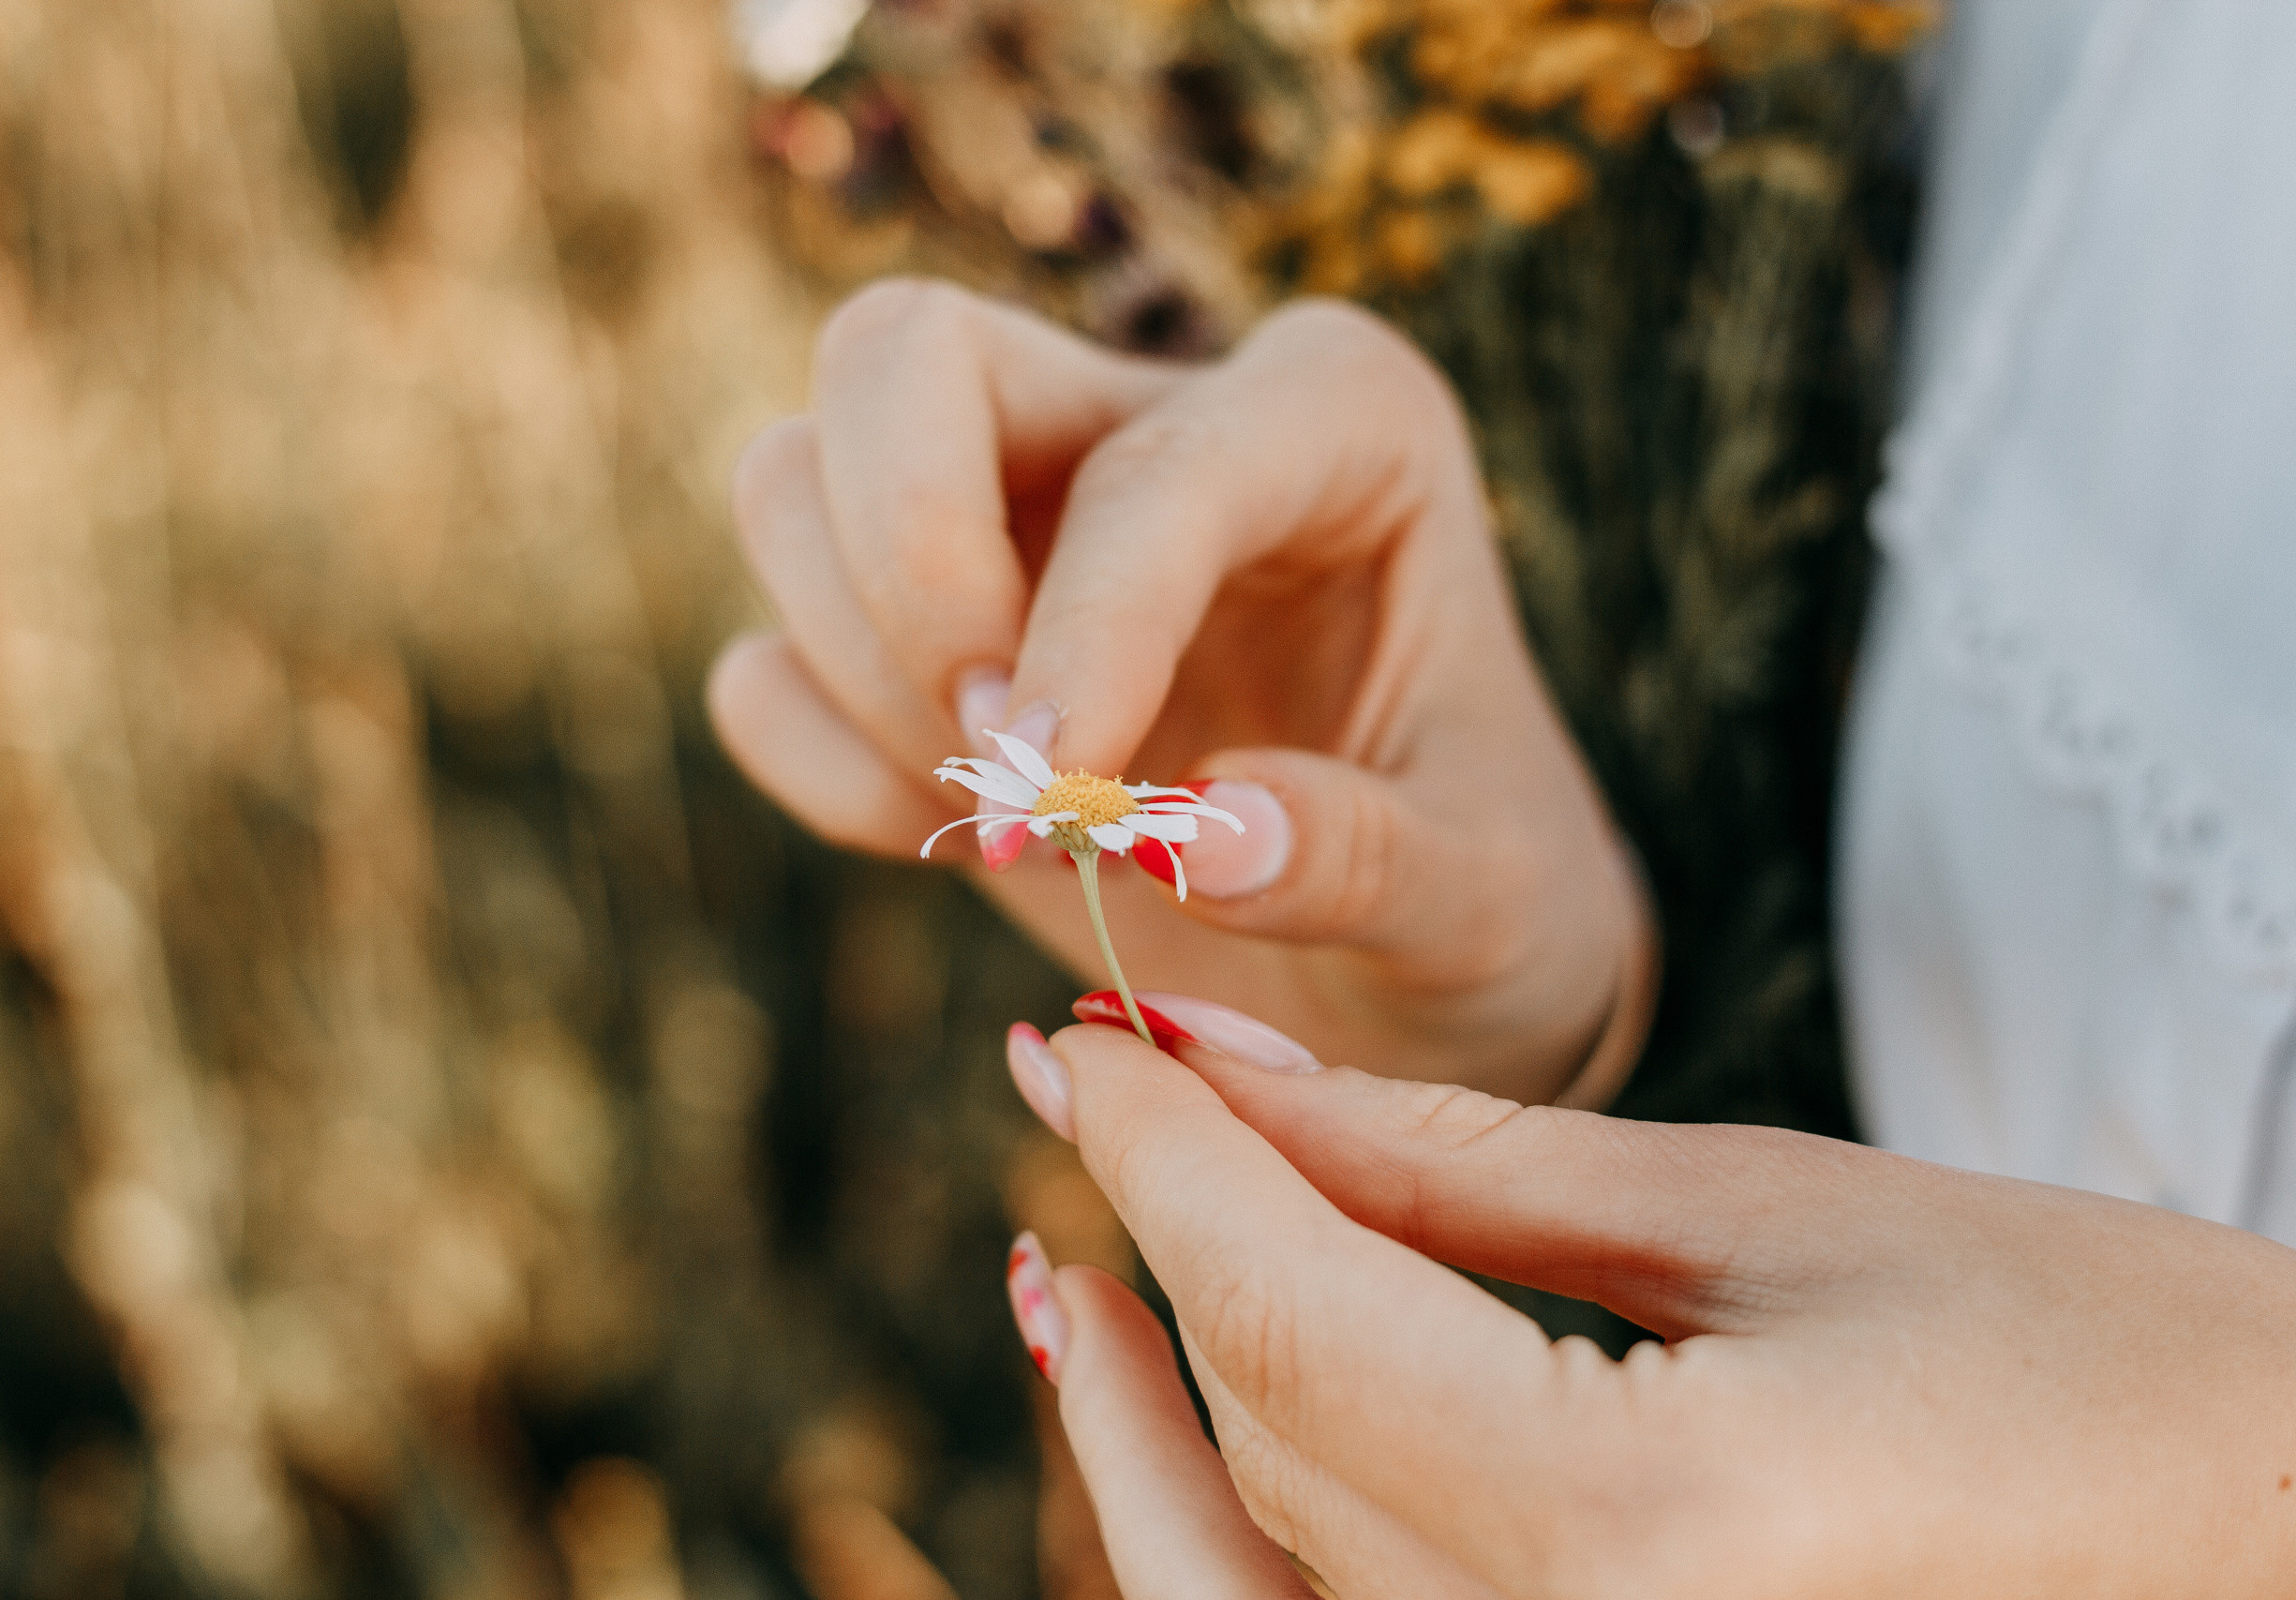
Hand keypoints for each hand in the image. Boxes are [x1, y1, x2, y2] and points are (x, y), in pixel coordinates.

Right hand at [707, 280, 1651, 1103]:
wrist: (1411, 962)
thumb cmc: (1479, 894)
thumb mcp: (1484, 896)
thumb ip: (1365, 858)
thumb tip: (1191, 838)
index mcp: (1336, 419)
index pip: (1153, 466)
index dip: (1084, 632)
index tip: (1062, 806)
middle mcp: (1151, 417)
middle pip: (899, 354)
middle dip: (904, 560)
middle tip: (1002, 757)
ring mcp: (1009, 510)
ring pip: (792, 480)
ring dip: (861, 672)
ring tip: (1018, 824)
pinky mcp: (913, 634)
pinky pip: (762, 662)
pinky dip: (819, 759)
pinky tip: (953, 838)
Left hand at [997, 1002, 2295, 1597]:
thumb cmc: (2106, 1347)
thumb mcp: (1764, 1208)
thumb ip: (1453, 1159)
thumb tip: (1216, 1062)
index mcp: (1627, 1537)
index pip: (1283, 1307)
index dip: (1158, 1147)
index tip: (1078, 1027)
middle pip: (1262, 1433)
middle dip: (1163, 1236)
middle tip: (1099, 1082)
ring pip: (1255, 1576)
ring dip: (1150, 1415)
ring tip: (1078, 1265)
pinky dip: (1240, 1526)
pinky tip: (1195, 1403)